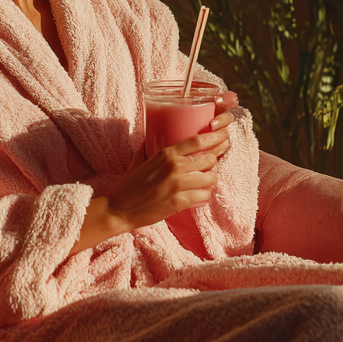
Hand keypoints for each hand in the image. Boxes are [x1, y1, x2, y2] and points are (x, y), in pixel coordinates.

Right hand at [69, 92, 237, 255]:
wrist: (120, 208)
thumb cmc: (130, 184)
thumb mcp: (140, 159)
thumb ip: (150, 145)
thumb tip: (154, 133)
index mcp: (165, 153)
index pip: (197, 141)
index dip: (214, 138)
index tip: (222, 137)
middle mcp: (174, 167)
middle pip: (209, 158)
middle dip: (215, 161)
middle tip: (212, 164)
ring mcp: (178, 185)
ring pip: (210, 178)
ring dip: (211, 180)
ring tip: (206, 181)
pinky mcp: (180, 202)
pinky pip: (204, 196)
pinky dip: (205, 195)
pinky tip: (201, 194)